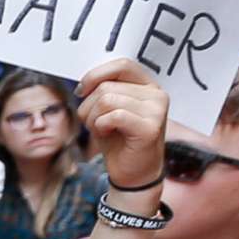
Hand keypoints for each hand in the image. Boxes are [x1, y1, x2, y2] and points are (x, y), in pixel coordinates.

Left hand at [75, 58, 167, 191]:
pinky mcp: (151, 127)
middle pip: (106, 86)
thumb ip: (103, 91)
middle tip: (94, 123)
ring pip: (107, 99)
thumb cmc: (118, 140)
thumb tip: (84, 82)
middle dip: (88, 106)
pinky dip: (100, 126)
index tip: (82, 91)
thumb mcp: (107, 110)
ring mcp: (157, 110)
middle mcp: (156, 94)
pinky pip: (113, 115)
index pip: (121, 64)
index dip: (95, 75)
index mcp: (147, 86)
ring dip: (93, 118)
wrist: (132, 173)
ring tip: (102, 130)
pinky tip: (107, 134)